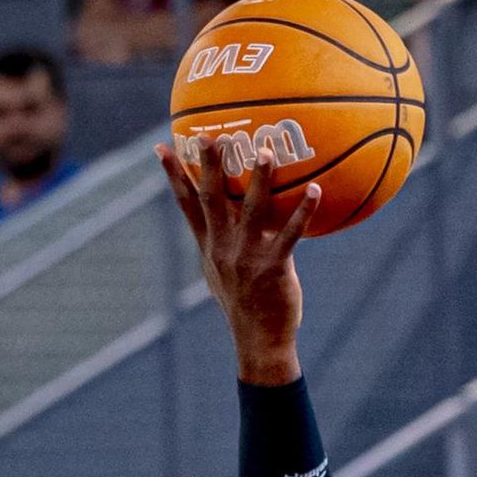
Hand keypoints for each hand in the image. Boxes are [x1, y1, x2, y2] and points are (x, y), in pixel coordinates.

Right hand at [156, 141, 319, 382]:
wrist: (259, 342)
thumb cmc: (245, 306)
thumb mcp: (223, 275)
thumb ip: (223, 245)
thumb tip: (225, 222)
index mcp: (209, 247)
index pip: (186, 205)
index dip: (173, 175)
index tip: (161, 146)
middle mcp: (223, 247)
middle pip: (212, 198)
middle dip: (209, 164)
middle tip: (209, 133)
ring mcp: (247, 257)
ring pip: (251, 210)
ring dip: (258, 178)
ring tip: (265, 151)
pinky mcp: (273, 267)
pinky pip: (290, 234)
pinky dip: (304, 211)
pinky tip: (316, 190)